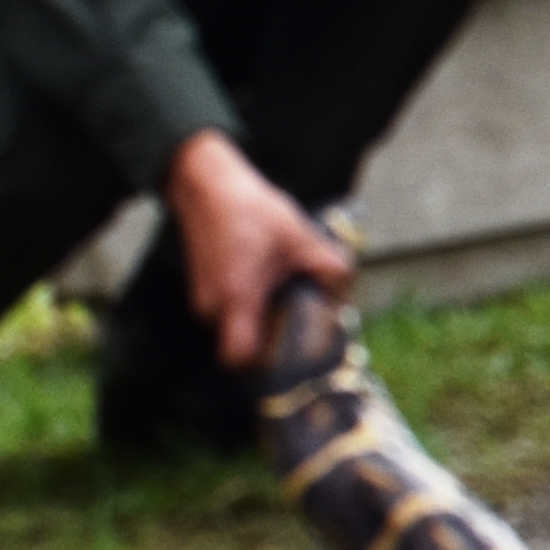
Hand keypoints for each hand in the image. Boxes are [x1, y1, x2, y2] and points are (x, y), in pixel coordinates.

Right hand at [163, 128, 351, 368]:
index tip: (291, 352)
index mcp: (236, 300)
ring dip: (262, 319)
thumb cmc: (251, 211)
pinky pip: (228, 311)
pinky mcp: (203, 287)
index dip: (263, 365)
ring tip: (288, 294)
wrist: (207, 185)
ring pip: (236, 327)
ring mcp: (203, 298)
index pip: (239, 358)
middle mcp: (212, 307)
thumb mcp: (300, 237)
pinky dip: (249, 305)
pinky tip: (269, 281)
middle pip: (242, 345)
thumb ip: (329, 270)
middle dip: (272, 339)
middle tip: (302, 321)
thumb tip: (346, 296)